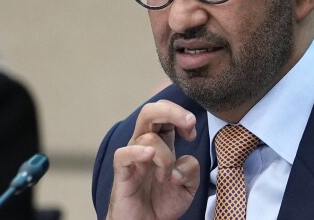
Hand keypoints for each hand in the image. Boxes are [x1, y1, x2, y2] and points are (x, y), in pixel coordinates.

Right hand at [107, 100, 199, 219]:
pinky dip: (137, 152)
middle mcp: (146, 144)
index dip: (181, 116)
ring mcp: (133, 157)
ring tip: (167, 177)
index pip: (166, 113)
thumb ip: (191, 170)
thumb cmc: (163, 202)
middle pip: (150, 111)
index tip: (191, 134)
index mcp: (163, 142)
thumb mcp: (188, 186)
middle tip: (189, 124)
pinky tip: (150, 156)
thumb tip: (179, 165)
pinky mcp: (122, 173)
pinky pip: (123, 154)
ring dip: (165, 157)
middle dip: (172, 111)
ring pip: (147, 137)